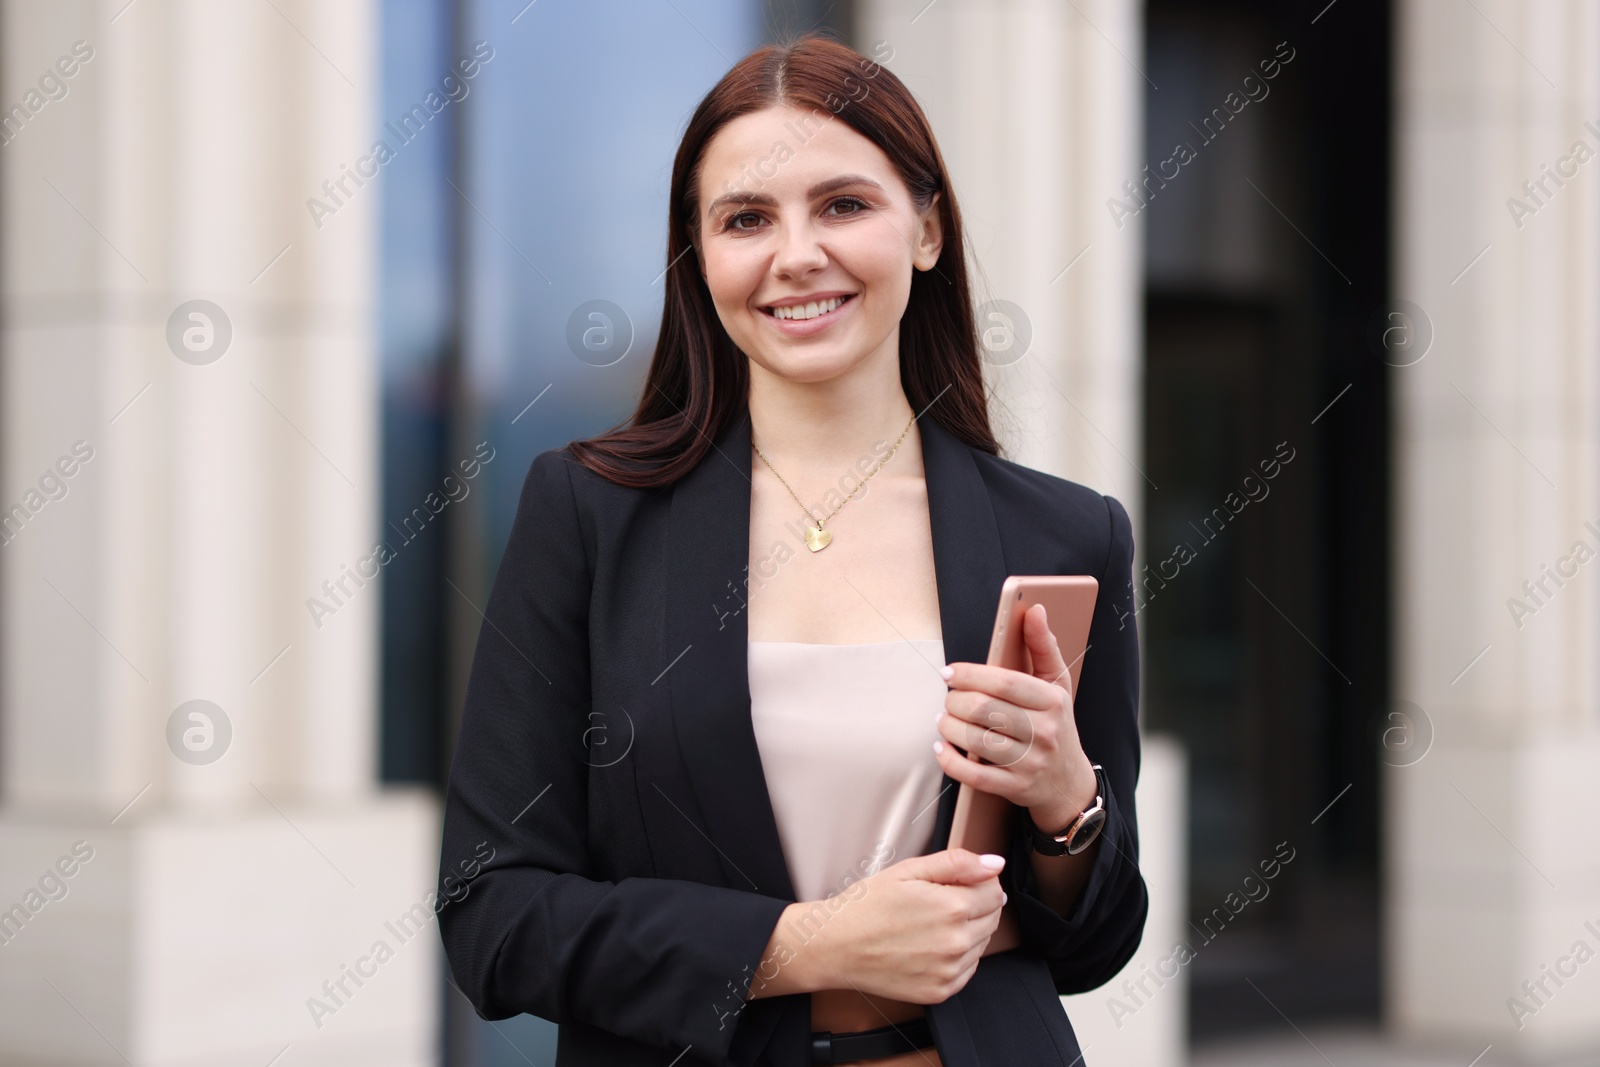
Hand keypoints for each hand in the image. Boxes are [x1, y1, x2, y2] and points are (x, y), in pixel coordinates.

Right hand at [750, 849, 1006, 1002]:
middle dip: (975, 905)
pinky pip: (968, 969)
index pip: (995, 892)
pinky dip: (957, 957)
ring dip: (967, 930)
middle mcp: (957, 942)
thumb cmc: (866, 906)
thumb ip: (956, 863)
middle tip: (939, 901)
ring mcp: (949, 971)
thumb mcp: (908, 871)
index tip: (958, 882)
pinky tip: (929, 944)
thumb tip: (994, 864)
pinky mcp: (940, 991)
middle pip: (993, 918)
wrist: (835, 946)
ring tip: (930, 923)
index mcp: (952, 907)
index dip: (979, 882)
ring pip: (982, 944)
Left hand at [934, 603, 1097, 831]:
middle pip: (984, 710)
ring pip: (976, 740)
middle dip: (955, 701)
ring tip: (944, 719)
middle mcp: (1044, 732)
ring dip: (949, 727)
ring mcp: (1030, 762)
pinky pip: (974, 775)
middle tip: (948, 697)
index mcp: (1053, 701)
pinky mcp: (1015, 787)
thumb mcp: (1058, 685)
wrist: (1068, 783)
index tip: (949, 672)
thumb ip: (1043, 646)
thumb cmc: (1056, 724)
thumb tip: (1035, 610)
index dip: (971, 674)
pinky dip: (950, 760)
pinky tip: (942, 747)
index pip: (1005, 682)